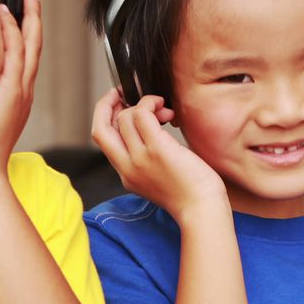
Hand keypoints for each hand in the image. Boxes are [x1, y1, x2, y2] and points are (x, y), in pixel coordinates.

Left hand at [0, 0, 41, 178]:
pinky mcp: (10, 93)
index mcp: (16, 97)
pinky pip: (15, 55)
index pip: (24, 56)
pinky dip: (13, 33)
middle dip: (34, 18)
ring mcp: (19, 91)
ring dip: (28, 18)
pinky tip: (6, 15)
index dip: (25, 32)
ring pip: (29, 46)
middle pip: (34, 46)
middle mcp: (23, 90)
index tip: (19, 12)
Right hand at [91, 88, 226, 222]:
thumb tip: (150, 126)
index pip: (103, 139)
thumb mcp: (157, 178)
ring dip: (143, 103)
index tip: (117, 103)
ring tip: (163, 110)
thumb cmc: (191, 194)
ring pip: (125, 117)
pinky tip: (165, 108)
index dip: (106, 117)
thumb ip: (146, 158)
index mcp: (126, 174)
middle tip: (124, 93)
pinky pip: (142, 115)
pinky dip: (150, 103)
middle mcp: (127, 167)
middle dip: (107, 104)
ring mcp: (140, 158)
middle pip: (101, 128)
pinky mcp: (157, 149)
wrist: (202, 210)